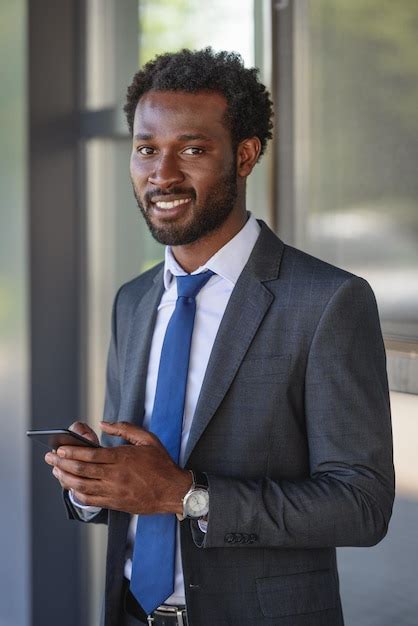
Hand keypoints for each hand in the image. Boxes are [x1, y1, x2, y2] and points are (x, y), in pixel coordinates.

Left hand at [44, 421, 191, 514]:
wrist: (173, 491)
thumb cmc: (161, 464)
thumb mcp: (148, 439)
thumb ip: (125, 428)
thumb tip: (104, 424)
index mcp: (123, 458)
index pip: (91, 455)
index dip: (72, 452)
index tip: (60, 448)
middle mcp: (116, 475)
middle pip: (82, 470)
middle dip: (62, 464)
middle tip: (50, 458)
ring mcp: (114, 491)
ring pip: (82, 486)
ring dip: (66, 479)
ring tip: (56, 472)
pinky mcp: (115, 503)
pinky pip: (91, 500)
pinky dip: (77, 494)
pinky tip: (71, 488)